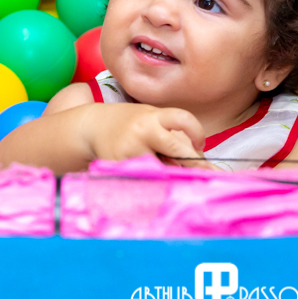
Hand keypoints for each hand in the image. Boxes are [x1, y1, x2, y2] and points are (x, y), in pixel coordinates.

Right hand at [84, 103, 219, 170]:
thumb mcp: (151, 119)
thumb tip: (204, 164)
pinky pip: (145, 179)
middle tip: (205, 173)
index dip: (197, 132)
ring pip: (163, 169)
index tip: (200, 144)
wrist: (92, 126)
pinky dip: (153, 182)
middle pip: (177, 149)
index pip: (183, 119)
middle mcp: (142, 130)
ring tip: (170, 174)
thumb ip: (173, 137)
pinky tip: (152, 181)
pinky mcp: (119, 167)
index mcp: (153, 116)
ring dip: (172, 174)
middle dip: (194, 163)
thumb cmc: (130, 124)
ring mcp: (130, 150)